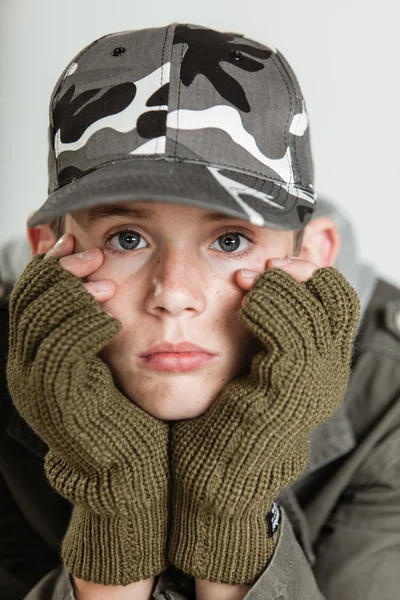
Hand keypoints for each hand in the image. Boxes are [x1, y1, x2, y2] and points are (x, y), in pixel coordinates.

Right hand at [7, 235, 169, 584]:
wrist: (129, 469)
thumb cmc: (126, 411)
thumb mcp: (105, 360)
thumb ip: (94, 324)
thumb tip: (103, 279)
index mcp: (34, 355)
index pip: (28, 295)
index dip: (50, 264)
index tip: (78, 243)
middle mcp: (24, 367)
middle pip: (27, 299)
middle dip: (59, 270)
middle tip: (93, 255)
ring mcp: (35, 384)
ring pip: (39, 316)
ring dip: (73, 292)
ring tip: (107, 286)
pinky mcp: (57, 398)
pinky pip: (60, 346)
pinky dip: (84, 323)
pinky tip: (111, 319)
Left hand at [167, 258, 359, 584]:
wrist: (214, 478)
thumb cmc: (224, 418)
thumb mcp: (248, 363)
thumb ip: (260, 328)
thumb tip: (249, 278)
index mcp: (321, 361)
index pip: (335, 298)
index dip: (305, 272)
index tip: (263, 268)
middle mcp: (329, 371)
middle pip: (337, 296)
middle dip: (298, 271)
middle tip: (260, 269)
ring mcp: (314, 384)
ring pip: (318, 308)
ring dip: (278, 287)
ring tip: (245, 287)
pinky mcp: (289, 394)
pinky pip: (293, 335)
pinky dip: (268, 309)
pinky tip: (242, 307)